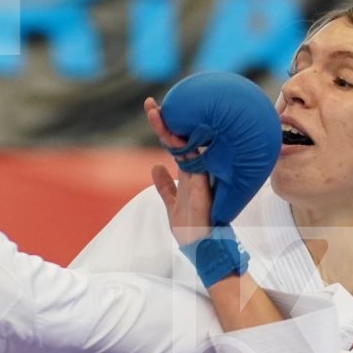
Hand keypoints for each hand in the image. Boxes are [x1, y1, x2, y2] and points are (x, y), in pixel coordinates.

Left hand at [148, 98, 213, 240]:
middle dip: (164, 121)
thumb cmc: (191, 226)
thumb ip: (164, 186)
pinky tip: (173, 137)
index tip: (152, 110)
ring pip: (186, 148)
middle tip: (149, 104)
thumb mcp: (172, 203)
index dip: (163, 128)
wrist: (202, 248)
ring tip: (155, 114)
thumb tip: (155, 167)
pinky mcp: (202, 190)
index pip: (174, 144)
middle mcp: (196, 170)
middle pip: (180, 140)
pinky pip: (194, 166)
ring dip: (169, 131)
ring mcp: (200, 178)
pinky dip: (186, 151)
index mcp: (188, 172)